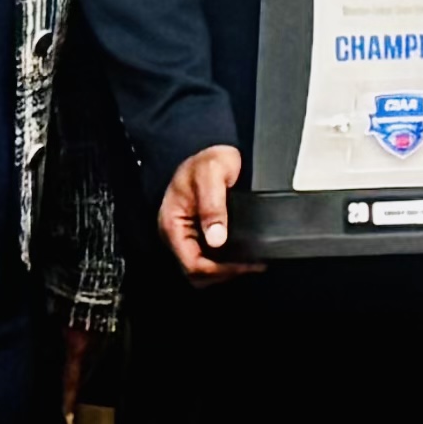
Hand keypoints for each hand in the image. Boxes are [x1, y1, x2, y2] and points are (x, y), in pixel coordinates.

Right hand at [160, 143, 258, 279]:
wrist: (209, 149)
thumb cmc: (206, 160)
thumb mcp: (211, 175)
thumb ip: (213, 206)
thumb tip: (216, 238)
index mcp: (172, 224)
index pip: (191, 264)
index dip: (218, 270)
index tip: (243, 265)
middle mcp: (176, 235)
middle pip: (196, 274)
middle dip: (223, 274)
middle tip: (250, 266)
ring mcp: (186, 236)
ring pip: (202, 271)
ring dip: (225, 271)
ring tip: (249, 263)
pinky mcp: (198, 235)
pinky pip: (208, 260)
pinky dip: (225, 263)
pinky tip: (243, 256)